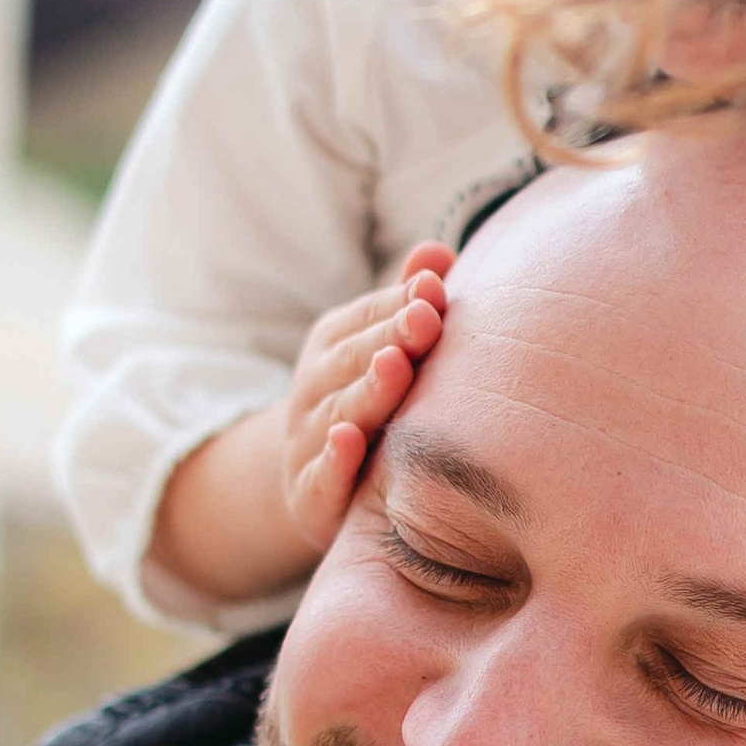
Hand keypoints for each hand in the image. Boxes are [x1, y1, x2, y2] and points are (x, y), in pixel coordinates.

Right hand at [282, 246, 452, 552]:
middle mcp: (315, 389)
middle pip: (352, 359)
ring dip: (366, 390)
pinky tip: (348, 440)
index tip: (435, 288)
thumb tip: (438, 251)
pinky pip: (320, 476)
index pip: (365, 319)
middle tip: (425, 318)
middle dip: (388, 337)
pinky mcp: (310, 494)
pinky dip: (332, 460)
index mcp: (334, 347)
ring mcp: (308, 441)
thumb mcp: (382, 351)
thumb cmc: (368, 403)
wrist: (311, 482)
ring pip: (338, 413)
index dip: (397, 303)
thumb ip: (407, 305)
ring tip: (395, 366)